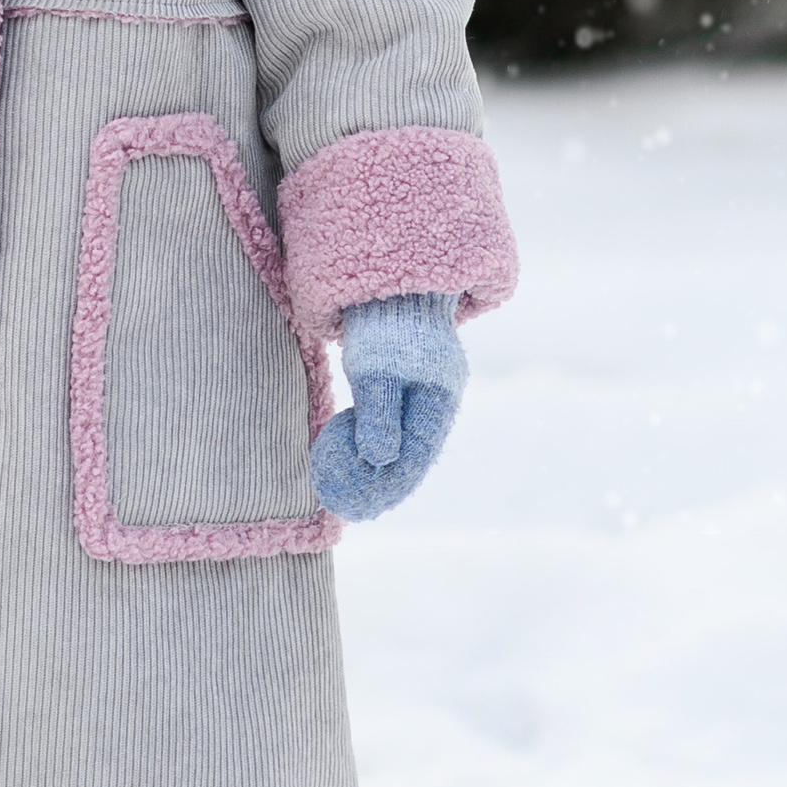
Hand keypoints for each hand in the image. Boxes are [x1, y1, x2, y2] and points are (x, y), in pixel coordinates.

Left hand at [310, 293, 464, 519]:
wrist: (385, 281)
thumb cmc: (382, 324)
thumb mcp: (376, 369)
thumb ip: (379, 413)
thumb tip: (380, 459)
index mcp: (440, 396)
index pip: (419, 455)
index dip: (392, 484)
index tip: (365, 505)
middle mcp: (436, 397)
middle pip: (412, 452)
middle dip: (382, 481)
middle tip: (350, 505)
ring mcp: (422, 388)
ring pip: (402, 439)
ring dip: (376, 465)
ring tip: (346, 488)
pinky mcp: (403, 380)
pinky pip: (391, 422)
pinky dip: (372, 441)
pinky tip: (351, 453)